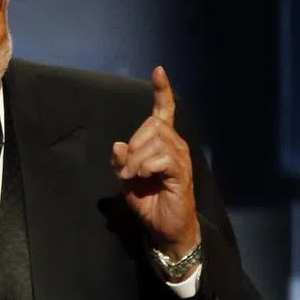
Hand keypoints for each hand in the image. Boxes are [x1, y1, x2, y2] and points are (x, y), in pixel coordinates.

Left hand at [111, 66, 200, 257]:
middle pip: (151, 126)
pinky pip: (160, 158)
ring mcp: (180, 157)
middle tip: (127, 171)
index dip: (162, 91)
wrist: (165, 228)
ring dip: (136, 160)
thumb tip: (118, 144)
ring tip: (133, 178)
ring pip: (154, 141)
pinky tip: (142, 177)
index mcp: (163, 142)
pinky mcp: (181, 172)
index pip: (164, 111)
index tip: (158, 70)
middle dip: (133, 147)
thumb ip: (122, 160)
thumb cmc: (149, 201)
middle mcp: (176, 144)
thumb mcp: (127, 178)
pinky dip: (144, 167)